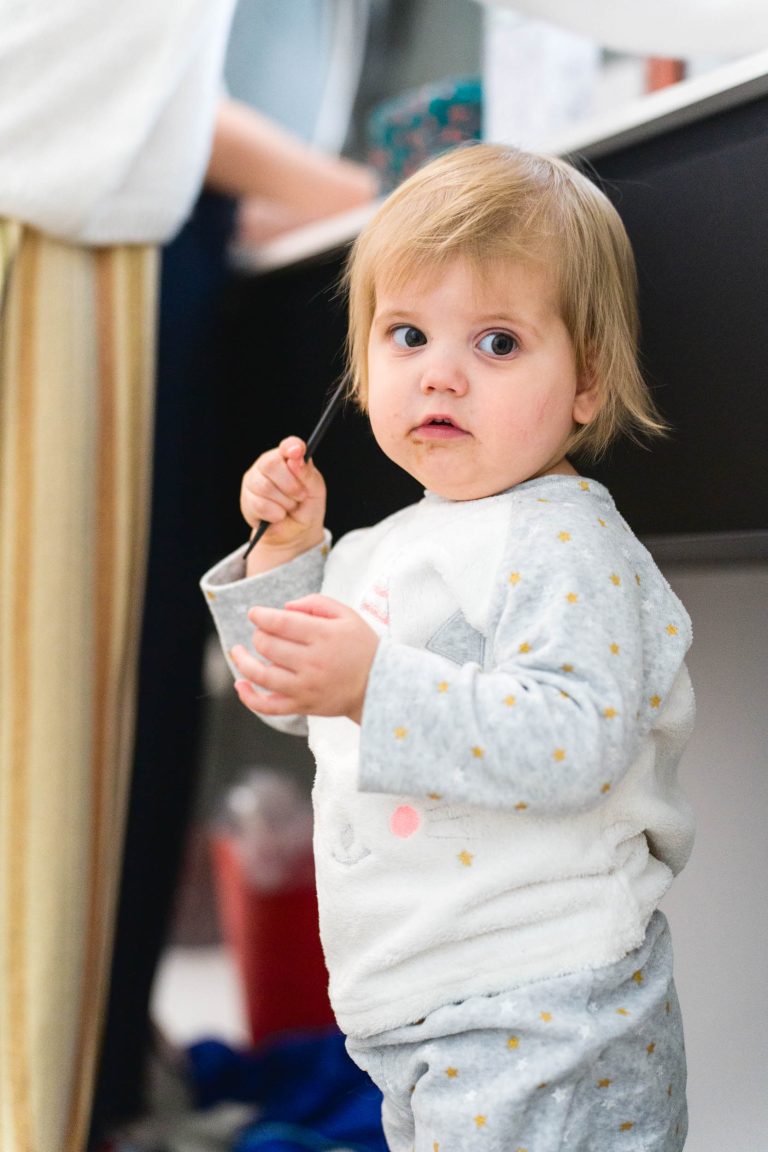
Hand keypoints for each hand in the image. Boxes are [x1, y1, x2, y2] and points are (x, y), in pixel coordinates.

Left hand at [230, 595, 378, 722]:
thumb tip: (284, 608)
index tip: (255, 613)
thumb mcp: (347, 615)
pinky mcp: (302, 706)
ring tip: (238, 651)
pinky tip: (240, 684)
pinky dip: (248, 697)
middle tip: (262, 632)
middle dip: (258, 634)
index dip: (261, 616)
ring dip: (243, 661)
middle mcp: (312, 662)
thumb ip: (316, 603)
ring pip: (261, 674)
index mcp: (324, 636)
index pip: (280, 622)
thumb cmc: (362, 647)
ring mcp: (305, 687)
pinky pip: (268, 706)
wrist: (379, 686)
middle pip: (267, 645)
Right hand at [240, 436, 326, 573]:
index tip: (298, 451)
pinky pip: (260, 505)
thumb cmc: (306, 508)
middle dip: (290, 485)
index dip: (291, 446)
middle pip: (271, 464)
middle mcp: (267, 465)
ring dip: (284, 502)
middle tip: (300, 496)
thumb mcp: (315, 491)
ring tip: (289, 507)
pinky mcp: (247, 501)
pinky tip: (278, 515)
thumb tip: (296, 458)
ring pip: (265, 487)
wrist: (296, 533)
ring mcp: (254, 482)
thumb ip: (307, 474)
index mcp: (287, 458)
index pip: (287, 445)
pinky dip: (275, 514)